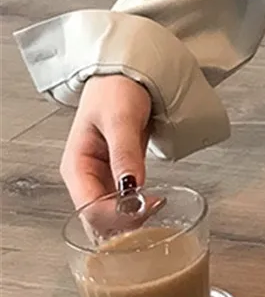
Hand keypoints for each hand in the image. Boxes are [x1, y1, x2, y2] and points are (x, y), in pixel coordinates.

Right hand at [60, 74, 152, 208]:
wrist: (126, 73)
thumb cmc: (117, 90)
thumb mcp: (120, 119)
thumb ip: (124, 153)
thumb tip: (131, 188)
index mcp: (76, 167)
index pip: (90, 209)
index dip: (118, 216)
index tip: (150, 206)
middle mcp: (85, 178)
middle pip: (97, 218)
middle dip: (124, 223)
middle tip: (156, 211)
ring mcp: (100, 177)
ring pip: (109, 214)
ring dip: (130, 219)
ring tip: (157, 209)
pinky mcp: (116, 174)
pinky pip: (121, 201)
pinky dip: (134, 207)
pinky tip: (152, 204)